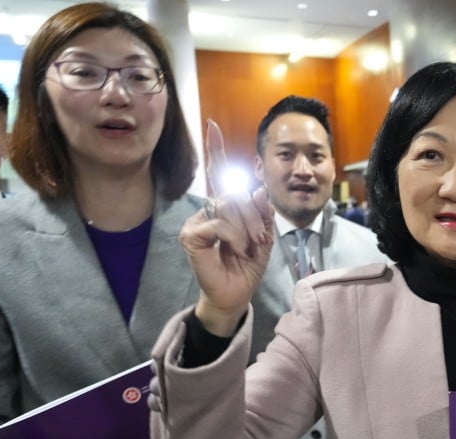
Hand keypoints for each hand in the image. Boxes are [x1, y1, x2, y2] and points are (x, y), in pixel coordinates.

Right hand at [180, 119, 273, 335]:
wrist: (236, 295)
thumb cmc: (246, 268)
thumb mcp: (263, 236)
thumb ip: (262, 212)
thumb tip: (256, 189)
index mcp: (225, 208)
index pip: (220, 174)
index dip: (216, 149)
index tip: (212, 126)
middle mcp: (208, 211)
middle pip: (235, 193)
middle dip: (254, 217)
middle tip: (259, 242)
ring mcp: (197, 222)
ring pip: (229, 206)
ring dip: (247, 229)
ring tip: (248, 249)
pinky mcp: (192, 236)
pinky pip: (221, 223)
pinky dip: (236, 237)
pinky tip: (237, 250)